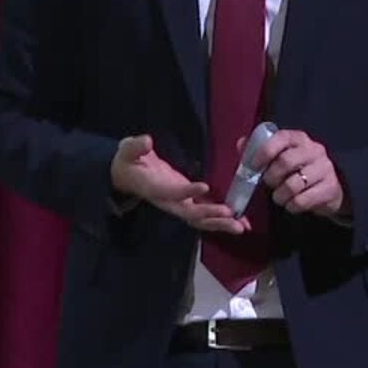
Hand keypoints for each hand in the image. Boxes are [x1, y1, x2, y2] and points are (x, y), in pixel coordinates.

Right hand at [112, 135, 248, 233]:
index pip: (170, 192)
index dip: (186, 191)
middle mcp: (168, 201)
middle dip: (210, 215)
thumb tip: (146, 140)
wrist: (125, 176)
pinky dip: (222, 219)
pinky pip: (205, 214)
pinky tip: (240, 222)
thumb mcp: (127, 151)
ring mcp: (178, 203)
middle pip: (189, 213)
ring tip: (241, 226)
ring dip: (220, 223)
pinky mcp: (186, 201)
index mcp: (153, 188)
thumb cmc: (127, 162)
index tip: (204, 187)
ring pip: (200, 218)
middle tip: (231, 215)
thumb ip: (135, 147)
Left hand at [240, 128, 349, 217]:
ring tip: (280, 197)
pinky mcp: (330, 188)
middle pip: (285, 162)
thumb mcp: (282, 157)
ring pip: (293, 184)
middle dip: (271, 177)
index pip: (282, 137)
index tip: (253, 166)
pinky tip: (292, 204)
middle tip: (270, 184)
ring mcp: (325, 169)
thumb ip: (261, 150)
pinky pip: (302, 201)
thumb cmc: (299, 171)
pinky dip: (291, 206)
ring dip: (280, 195)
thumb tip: (241, 143)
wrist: (331, 189)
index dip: (264, 151)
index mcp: (299, 139)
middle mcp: (314, 150)